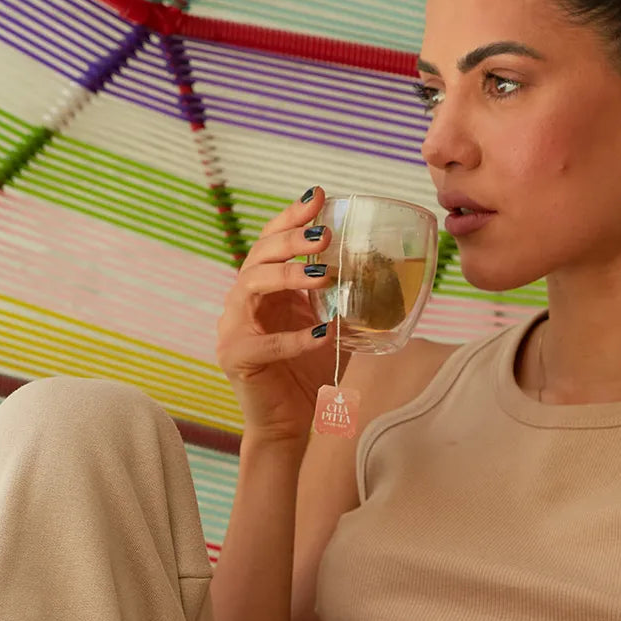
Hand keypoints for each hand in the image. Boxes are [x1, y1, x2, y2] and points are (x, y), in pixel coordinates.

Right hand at [217, 187, 348, 440]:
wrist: (289, 423)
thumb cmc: (309, 372)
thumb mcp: (330, 325)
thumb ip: (344, 299)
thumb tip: (386, 270)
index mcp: (264, 288)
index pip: (270, 241)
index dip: (290, 217)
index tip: (317, 196)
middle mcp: (243, 302)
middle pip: (258, 255)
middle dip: (290, 239)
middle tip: (323, 236)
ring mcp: (234, 328)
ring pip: (251, 286)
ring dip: (288, 275)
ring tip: (324, 274)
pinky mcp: (236, 358)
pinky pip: (265, 343)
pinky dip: (295, 338)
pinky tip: (322, 333)